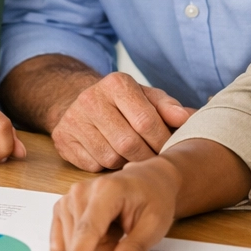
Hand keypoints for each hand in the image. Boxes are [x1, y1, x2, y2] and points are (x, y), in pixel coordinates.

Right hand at [50, 157, 181, 250]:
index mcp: (106, 191)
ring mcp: (67, 200)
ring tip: (114, 235)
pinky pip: (61, 245)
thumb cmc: (153, 199)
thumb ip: (136, 248)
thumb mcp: (156, 224)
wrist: (147, 180)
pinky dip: (79, 249)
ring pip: (70, 248)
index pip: (88, 230)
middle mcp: (80, 192)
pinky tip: (97, 235)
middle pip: (80, 245)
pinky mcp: (60, 209)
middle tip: (127, 249)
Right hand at [51, 72, 191, 171]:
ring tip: (132, 156)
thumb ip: (169, 107)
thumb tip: (188, 118)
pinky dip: (105, 166)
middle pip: (128, 143)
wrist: (79, 101)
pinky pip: (92, 165)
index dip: (162, 141)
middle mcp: (91, 98)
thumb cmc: (122, 103)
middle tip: (155, 161)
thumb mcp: (147, 98)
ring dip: (126, 163)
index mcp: (117, 83)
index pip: (146, 121)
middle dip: (146, 157)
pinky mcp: (62, 138)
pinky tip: (110, 156)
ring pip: (110, 157)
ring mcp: (73, 119)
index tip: (170, 149)